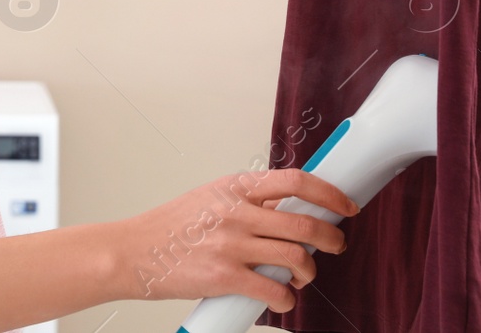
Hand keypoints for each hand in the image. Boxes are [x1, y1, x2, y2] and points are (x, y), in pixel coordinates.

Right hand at [110, 167, 358, 311]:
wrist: (134, 251)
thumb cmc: (172, 227)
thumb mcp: (211, 198)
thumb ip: (249, 201)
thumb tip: (293, 207)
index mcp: (234, 187)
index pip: (295, 182)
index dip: (329, 194)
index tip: (346, 206)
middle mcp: (236, 212)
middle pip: (305, 225)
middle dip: (332, 239)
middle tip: (336, 245)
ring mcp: (231, 245)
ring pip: (296, 258)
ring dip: (309, 272)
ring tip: (302, 276)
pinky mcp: (225, 277)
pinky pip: (275, 290)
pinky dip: (287, 299)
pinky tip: (282, 297)